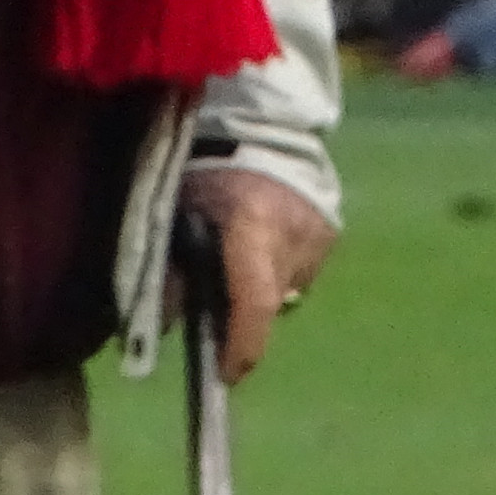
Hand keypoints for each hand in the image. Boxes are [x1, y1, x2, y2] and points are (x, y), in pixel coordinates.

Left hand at [178, 168, 333, 385]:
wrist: (263, 119)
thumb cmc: (209, 163)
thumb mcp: (178, 210)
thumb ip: (170, 269)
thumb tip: (163, 326)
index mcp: (253, 228)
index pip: (253, 304)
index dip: (240, 346)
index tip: (225, 374)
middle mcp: (293, 237)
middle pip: (268, 301)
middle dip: (243, 314)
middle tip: (220, 306)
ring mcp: (319, 235)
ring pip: (287, 287)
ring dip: (263, 286)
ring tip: (241, 258)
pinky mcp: (332, 230)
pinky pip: (303, 267)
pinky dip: (282, 265)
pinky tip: (266, 239)